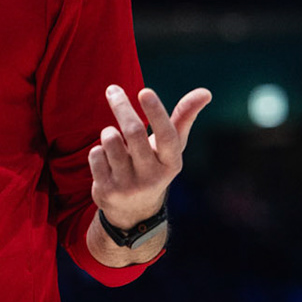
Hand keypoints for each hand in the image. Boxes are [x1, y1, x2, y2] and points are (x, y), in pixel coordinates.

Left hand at [88, 85, 211, 228]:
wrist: (133, 211)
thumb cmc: (154, 166)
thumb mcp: (171, 148)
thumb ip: (184, 118)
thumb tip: (206, 92)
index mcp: (172, 164)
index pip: (166, 135)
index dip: (156, 113)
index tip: (145, 91)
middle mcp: (152, 177)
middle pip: (133, 132)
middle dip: (121, 106)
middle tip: (112, 90)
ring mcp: (128, 186)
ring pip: (111, 141)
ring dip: (108, 132)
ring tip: (113, 138)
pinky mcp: (106, 191)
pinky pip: (96, 155)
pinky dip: (98, 150)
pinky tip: (106, 160)